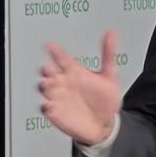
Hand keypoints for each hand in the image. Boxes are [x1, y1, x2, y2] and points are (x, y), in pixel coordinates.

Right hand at [39, 30, 122, 146]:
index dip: (55, 51)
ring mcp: (57, 97)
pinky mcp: (55, 113)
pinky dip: (46, 106)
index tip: (49, 45)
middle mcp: (63, 82)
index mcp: (75, 71)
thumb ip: (108, 54)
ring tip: (50, 85)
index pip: (62, 58)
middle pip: (48, 72)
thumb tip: (111, 32)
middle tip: (50, 70)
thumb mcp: (109, 76)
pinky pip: (45, 108)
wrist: (105, 124)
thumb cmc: (105, 99)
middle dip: (47, 70)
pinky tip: (50, 105)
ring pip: (43, 87)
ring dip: (45, 86)